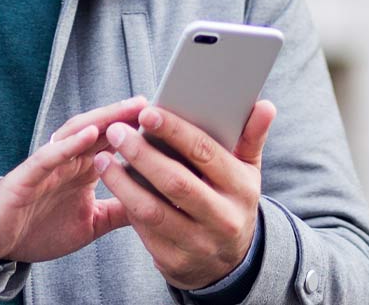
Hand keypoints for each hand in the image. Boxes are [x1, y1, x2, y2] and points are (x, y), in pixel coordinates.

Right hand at [0, 96, 146, 262]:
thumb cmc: (40, 228)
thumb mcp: (93, 223)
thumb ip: (120, 211)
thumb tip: (158, 206)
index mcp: (84, 170)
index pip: (115, 143)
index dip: (139, 132)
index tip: (169, 122)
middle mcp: (68, 161)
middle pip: (101, 130)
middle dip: (127, 115)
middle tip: (155, 103)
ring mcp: (49, 165)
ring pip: (78, 134)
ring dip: (103, 119)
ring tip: (128, 109)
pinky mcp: (29, 175)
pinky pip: (50, 155)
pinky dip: (70, 143)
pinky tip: (90, 133)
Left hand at [94, 100, 276, 289]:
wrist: (228, 263)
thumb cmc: (231, 201)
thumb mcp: (247, 173)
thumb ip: (251, 138)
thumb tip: (265, 105)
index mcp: (241, 189)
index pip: (205, 154)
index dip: (174, 132)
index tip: (147, 113)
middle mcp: (223, 218)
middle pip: (175, 182)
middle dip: (142, 154)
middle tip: (116, 131)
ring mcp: (199, 243)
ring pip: (152, 210)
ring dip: (122, 183)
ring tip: (103, 159)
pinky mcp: (175, 262)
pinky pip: (144, 230)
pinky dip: (125, 206)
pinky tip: (113, 186)